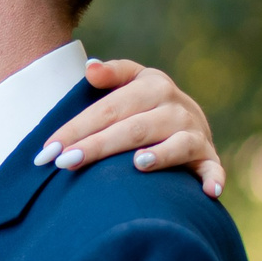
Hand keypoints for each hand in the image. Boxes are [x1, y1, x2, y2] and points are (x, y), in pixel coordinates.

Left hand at [35, 59, 225, 197]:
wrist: (189, 119)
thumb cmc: (144, 104)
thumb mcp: (131, 81)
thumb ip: (112, 74)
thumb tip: (90, 68)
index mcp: (152, 86)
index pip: (108, 108)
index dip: (76, 128)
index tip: (47, 149)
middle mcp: (176, 107)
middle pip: (133, 128)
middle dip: (98, 146)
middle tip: (65, 163)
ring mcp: (195, 132)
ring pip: (176, 145)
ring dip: (160, 155)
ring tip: (137, 164)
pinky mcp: (208, 156)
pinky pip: (213, 168)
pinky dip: (214, 179)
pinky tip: (208, 192)